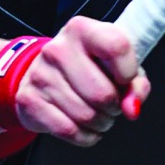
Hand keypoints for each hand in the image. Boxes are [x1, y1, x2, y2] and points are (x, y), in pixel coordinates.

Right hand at [14, 16, 149, 145]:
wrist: (44, 73)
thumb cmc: (89, 67)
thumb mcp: (117, 64)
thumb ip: (135, 84)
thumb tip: (132, 109)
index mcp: (82, 29)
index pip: (117, 47)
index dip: (129, 71)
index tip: (126, 79)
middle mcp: (58, 48)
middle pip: (102, 93)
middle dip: (114, 107)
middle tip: (111, 104)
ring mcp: (40, 73)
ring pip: (85, 116)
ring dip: (100, 123)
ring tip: (98, 114)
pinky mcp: (29, 99)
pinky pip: (67, 130)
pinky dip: (84, 136)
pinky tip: (84, 127)